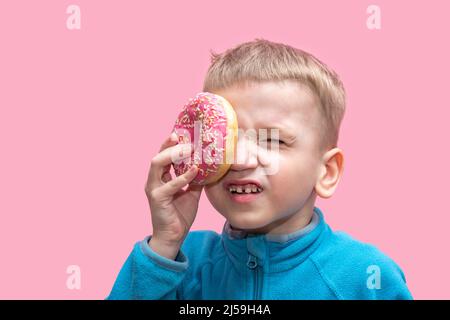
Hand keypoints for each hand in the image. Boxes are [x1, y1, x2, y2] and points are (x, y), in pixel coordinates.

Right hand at [145, 132, 202, 258]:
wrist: (173, 236)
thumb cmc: (180, 214)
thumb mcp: (191, 192)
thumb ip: (196, 179)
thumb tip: (208, 165)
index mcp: (161, 178)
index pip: (164, 156)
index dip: (171, 144)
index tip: (184, 133)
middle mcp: (154, 180)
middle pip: (158, 155)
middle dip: (170, 144)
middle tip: (184, 137)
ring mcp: (153, 188)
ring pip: (157, 164)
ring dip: (173, 154)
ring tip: (189, 149)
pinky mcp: (157, 198)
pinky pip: (170, 184)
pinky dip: (183, 176)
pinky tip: (195, 170)